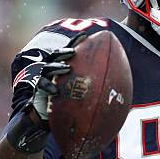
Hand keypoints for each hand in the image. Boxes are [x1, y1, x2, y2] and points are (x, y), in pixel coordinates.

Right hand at [8, 32, 87, 153]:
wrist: (47, 122)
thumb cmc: (68, 109)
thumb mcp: (83, 98)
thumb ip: (96, 90)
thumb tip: (122, 88)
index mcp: (63, 71)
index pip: (69, 54)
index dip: (76, 43)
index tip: (86, 36)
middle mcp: (53, 74)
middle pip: (56, 57)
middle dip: (64, 52)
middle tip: (74, 52)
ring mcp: (44, 82)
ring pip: (48, 69)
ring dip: (57, 67)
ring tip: (66, 68)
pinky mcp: (37, 93)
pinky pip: (40, 88)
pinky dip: (48, 87)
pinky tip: (56, 91)